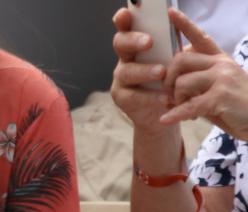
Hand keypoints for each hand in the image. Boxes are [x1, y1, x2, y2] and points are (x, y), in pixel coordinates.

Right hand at [109, 7, 172, 135]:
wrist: (169, 108)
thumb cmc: (175, 77)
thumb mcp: (180, 55)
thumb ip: (176, 39)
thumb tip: (177, 18)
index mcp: (138, 43)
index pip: (127, 26)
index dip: (123, 19)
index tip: (126, 13)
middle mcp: (126, 57)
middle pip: (120, 43)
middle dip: (133, 40)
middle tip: (149, 42)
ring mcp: (121, 77)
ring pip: (126, 70)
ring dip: (144, 70)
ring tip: (161, 72)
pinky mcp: (122, 96)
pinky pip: (132, 95)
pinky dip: (149, 96)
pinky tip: (163, 97)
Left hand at [159, 8, 247, 140]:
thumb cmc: (235, 107)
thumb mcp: (215, 90)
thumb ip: (195, 87)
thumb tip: (165, 95)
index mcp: (220, 60)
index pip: (200, 38)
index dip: (184, 25)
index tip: (170, 12)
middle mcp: (221, 64)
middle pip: (180, 60)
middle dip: (168, 79)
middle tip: (169, 95)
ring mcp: (222, 78)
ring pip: (182, 82)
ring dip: (175, 99)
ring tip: (181, 108)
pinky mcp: (221, 96)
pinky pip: (189, 105)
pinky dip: (175, 114)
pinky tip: (165, 120)